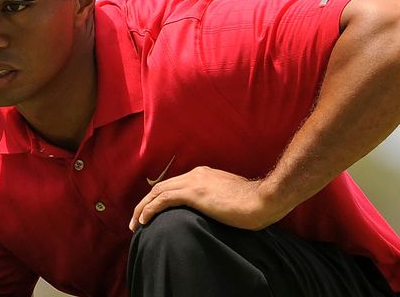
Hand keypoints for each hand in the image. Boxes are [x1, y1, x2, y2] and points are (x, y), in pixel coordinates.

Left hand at [129, 166, 281, 231]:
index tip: (153, 212)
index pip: (174, 184)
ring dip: (142, 208)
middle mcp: (196, 174)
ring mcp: (194, 182)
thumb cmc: (254, 202)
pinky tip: (144, 220)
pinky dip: (150, 209)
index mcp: (205, 174)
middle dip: (145, 203)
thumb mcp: (232, 197)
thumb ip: (219, 199)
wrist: (264, 199)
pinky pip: (163, 200)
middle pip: (161, 187)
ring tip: (135, 224)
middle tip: (136, 220)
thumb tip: (216, 209)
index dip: (160, 198)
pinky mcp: (194, 193)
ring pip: (158, 192)